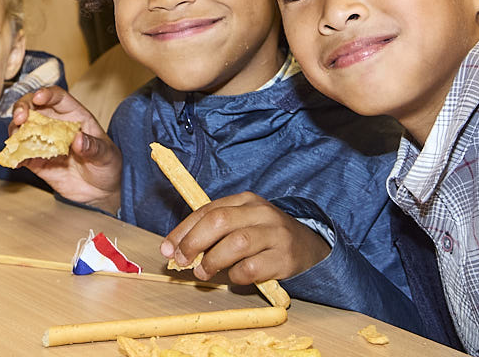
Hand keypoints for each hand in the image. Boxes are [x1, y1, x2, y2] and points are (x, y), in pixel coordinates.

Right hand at [11, 87, 122, 211]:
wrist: (101, 192)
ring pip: (22, 128)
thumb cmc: (107, 166)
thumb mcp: (107, 155)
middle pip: (33, 107)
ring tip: (14, 138)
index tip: (39, 97)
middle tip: (20, 117)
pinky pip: (21, 154)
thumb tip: (78, 140)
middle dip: (22, 108)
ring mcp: (44, 142)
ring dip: (15, 130)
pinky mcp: (36, 161)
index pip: (58, 97)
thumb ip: (94, 147)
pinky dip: (14, 156)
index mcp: (74, 116)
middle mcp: (56, 125)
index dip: (47, 94)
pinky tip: (14, 161)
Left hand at [161, 193, 330, 284]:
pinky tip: (234, 277)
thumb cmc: (265, 237)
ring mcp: (275, 234)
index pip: (207, 210)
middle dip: (194, 242)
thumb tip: (175, 249)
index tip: (167, 250)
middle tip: (181, 261)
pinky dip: (237, 275)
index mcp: (245, 200)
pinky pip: (253, 267)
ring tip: (203, 273)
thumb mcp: (242, 224)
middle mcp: (261, 212)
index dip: (183, 231)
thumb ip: (213, 232)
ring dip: (213, 261)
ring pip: (236, 243)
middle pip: (220, 221)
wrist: (310, 247)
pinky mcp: (285, 257)